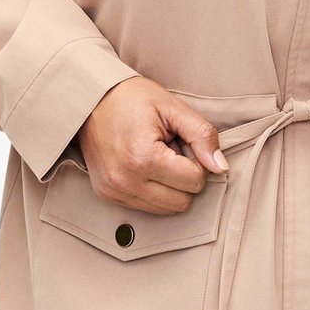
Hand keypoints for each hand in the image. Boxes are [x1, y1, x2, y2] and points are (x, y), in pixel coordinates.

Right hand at [76, 75, 229, 213]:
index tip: (182, 143)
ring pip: (165, 210)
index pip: (195, 181)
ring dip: (169, 188)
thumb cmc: (132, 99)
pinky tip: (143, 166)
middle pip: (182, 202)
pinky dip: (152, 191)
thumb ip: (202, 135)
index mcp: (143, 157)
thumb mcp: (172, 107)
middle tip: (171, 151)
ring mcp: (113, 191)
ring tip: (156, 158)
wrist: (89, 99)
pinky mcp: (107, 196)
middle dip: (185, 178)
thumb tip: (221, 167)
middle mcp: (125, 181)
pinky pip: (145, 208)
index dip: (197, 161)